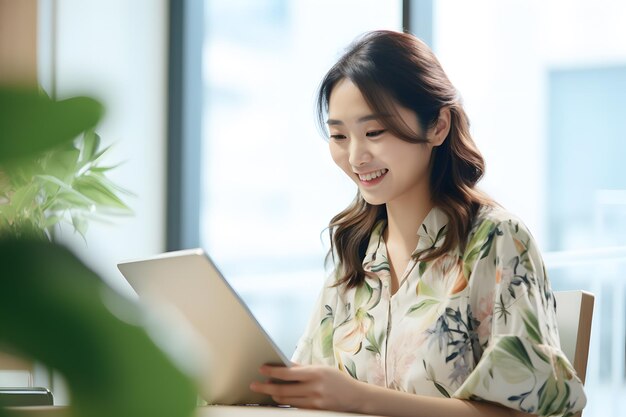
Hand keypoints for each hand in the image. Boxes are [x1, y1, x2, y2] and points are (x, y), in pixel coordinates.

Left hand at [250, 364, 366, 411]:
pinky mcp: (315, 411)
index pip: (288, 373)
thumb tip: (284, 366)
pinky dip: (285, 402)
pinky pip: (295, 407)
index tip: (261, 370)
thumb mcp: (321, 369)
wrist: (355, 397)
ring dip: (274, 396)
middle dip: (266, 387)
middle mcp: (314, 388)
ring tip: (266, 391)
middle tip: (255, 385)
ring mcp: (314, 401)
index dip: (272, 371)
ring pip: (287, 401)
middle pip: (283, 390)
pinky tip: (279, 398)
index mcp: (315, 373)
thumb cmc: (338, 380)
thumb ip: (302, 369)